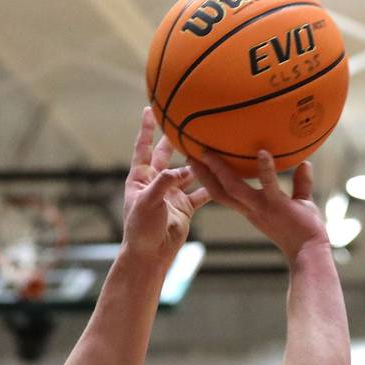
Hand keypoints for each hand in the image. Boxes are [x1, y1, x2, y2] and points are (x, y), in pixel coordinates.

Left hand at [122, 107, 210, 260]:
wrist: (150, 255)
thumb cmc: (141, 229)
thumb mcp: (148, 202)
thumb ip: (163, 183)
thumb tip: (181, 169)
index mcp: (140, 178)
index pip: (143, 148)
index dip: (146, 129)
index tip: (149, 109)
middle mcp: (156, 183)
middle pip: (166, 155)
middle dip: (174, 139)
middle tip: (185, 121)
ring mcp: (171, 195)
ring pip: (187, 173)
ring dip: (197, 162)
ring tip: (210, 147)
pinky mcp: (184, 208)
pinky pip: (200, 193)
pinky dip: (210, 186)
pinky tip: (223, 176)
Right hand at [188, 148, 327, 262]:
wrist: (311, 253)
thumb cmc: (305, 232)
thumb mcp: (300, 204)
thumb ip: (300, 184)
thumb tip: (305, 164)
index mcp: (252, 209)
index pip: (224, 194)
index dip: (209, 180)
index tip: (197, 164)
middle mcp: (252, 209)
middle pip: (220, 191)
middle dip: (203, 174)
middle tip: (190, 154)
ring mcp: (263, 208)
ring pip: (234, 188)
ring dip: (220, 170)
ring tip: (208, 152)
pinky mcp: (278, 207)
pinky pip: (269, 185)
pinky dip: (265, 169)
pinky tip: (262, 152)